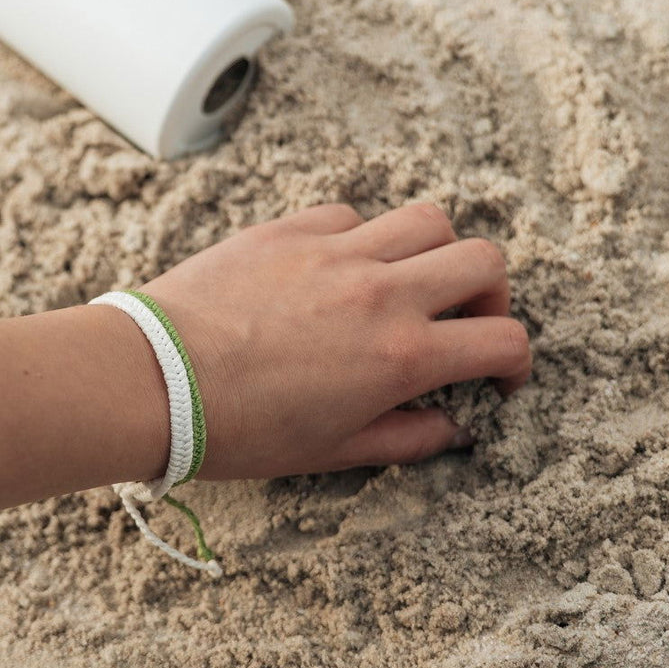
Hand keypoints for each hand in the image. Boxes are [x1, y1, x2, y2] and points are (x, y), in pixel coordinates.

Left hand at [141, 202, 530, 479]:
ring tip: (405, 285)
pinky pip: (351, 214)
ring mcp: (335, 252)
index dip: (515, 361)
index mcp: (400, 356)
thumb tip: (452, 430)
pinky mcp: (289, 230)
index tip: (498, 375)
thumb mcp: (329, 452)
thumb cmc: (237, 429)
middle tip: (462, 322)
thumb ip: (404, 439)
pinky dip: (362, 237)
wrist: (153, 380)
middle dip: (490, 294)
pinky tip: (336, 269)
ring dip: (433, 252)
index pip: (502, 338)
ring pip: (425, 219)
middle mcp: (381, 292)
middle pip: (483, 259)